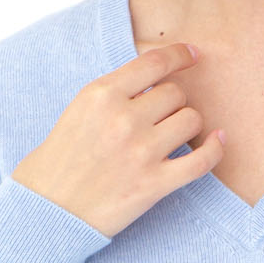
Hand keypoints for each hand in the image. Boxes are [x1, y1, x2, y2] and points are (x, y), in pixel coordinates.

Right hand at [11, 42, 223, 238]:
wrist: (46, 208)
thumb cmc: (60, 159)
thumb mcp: (79, 110)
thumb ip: (115, 92)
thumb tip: (159, 78)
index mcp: (102, 95)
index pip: (154, 63)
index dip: (179, 55)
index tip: (192, 54)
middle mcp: (124, 119)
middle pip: (176, 93)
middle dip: (173, 102)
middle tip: (160, 118)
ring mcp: (141, 152)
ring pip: (192, 120)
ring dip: (188, 125)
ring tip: (173, 136)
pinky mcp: (155, 184)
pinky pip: (202, 160)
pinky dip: (215, 149)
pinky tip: (217, 141)